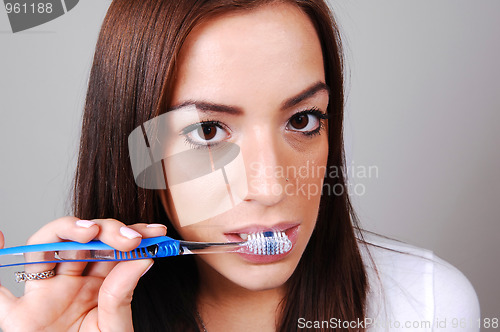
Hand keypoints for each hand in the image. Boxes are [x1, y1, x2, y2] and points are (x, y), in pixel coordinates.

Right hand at [0, 217, 166, 331]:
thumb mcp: (116, 327)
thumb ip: (123, 294)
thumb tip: (144, 256)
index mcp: (98, 285)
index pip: (113, 248)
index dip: (133, 234)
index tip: (155, 232)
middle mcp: (71, 283)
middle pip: (82, 241)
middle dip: (107, 231)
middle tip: (130, 238)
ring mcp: (45, 294)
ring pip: (46, 247)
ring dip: (66, 231)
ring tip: (91, 231)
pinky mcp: (18, 315)